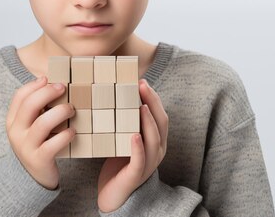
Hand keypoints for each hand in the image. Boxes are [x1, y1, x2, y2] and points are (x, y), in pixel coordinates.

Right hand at [6, 75, 75, 189]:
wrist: (31, 177)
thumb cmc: (36, 144)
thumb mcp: (30, 125)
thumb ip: (37, 108)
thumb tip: (53, 83)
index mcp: (12, 121)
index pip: (19, 96)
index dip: (35, 85)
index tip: (49, 79)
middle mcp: (16, 133)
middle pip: (30, 105)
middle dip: (48, 93)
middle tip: (63, 88)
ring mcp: (26, 147)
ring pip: (42, 123)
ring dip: (60, 112)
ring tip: (71, 109)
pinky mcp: (39, 160)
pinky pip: (53, 144)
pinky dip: (65, 135)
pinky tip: (72, 131)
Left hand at [97, 79, 168, 212]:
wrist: (114, 193)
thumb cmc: (119, 162)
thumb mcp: (125, 138)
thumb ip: (127, 121)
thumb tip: (116, 95)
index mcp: (156, 140)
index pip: (161, 115)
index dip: (154, 97)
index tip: (142, 81)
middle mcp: (157, 150)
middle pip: (161, 123)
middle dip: (152, 102)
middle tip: (141, 85)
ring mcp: (149, 163)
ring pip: (153, 139)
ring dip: (148, 121)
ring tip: (141, 106)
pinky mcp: (136, 174)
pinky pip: (140, 159)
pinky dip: (138, 147)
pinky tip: (134, 136)